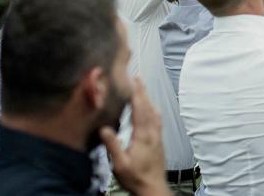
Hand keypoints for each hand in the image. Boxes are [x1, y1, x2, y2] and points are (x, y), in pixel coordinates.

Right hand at [101, 79, 168, 195]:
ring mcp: (157, 136)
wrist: (153, 188)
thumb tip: (104, 128)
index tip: (133, 81)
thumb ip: (113, 146)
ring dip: (148, 99)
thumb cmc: (136, 178)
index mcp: (143, 136)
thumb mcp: (120, 164)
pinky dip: (153, 109)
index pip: (140, 109)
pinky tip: (151, 110)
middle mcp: (153, 133)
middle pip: (149, 107)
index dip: (136, 94)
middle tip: (138, 78)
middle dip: (143, 92)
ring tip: (143, 89)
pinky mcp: (159, 141)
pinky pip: (157, 120)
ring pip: (154, 112)